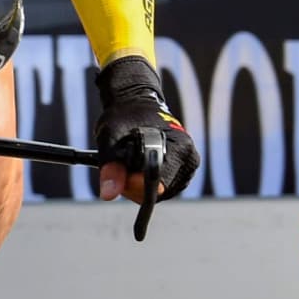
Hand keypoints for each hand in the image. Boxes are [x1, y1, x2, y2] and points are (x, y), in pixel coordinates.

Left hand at [94, 55, 198, 201]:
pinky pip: (164, 190)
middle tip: (120, 167)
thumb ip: (111, 168)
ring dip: (140, 187)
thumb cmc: (123, 117)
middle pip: (161, 193)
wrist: (135, 104)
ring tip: (128, 165)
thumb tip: (109, 195)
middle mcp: (189, 157)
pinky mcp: (183, 172)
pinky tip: (137, 169)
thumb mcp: (110, 140)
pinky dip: (147, 185)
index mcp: (179, 147)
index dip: (135, 185)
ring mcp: (188, 166)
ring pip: (162, 194)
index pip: (159, 184)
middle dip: (136, 186)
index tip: (120, 173)